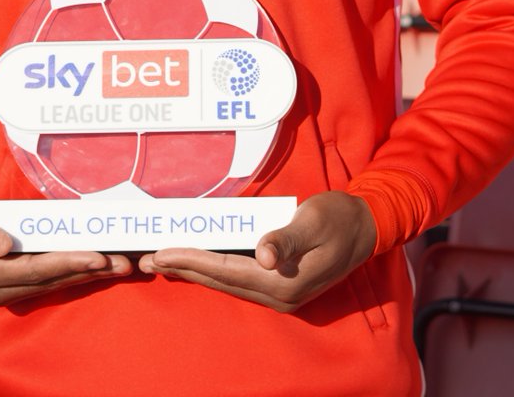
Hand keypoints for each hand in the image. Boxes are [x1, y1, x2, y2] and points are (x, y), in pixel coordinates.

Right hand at [0, 187, 132, 305]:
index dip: (67, 263)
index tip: (97, 256)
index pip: (33, 270)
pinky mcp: (10, 280)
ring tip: (121, 265)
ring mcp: (3, 287)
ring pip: (52, 281)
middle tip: (124, 263)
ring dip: (87, 274)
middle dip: (88, 272)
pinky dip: (72, 270)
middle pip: (50, 280)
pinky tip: (96, 265)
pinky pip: (47, 277)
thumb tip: (4, 246)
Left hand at [137, 191, 375, 312]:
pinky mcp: (281, 284)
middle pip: (221, 282)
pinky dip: (214, 271)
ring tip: (164, 263)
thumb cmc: (338, 218)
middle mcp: (279, 295)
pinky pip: (238, 279)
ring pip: (227, 283)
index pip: (226, 271)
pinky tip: (198, 264)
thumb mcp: (312, 221)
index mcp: (284, 282)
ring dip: (195, 273)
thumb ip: (285, 239)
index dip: (191, 261)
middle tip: (147, 261)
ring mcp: (280, 294)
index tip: (161, 253)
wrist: (366, 226)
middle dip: (183, 270)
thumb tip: (263, 256)